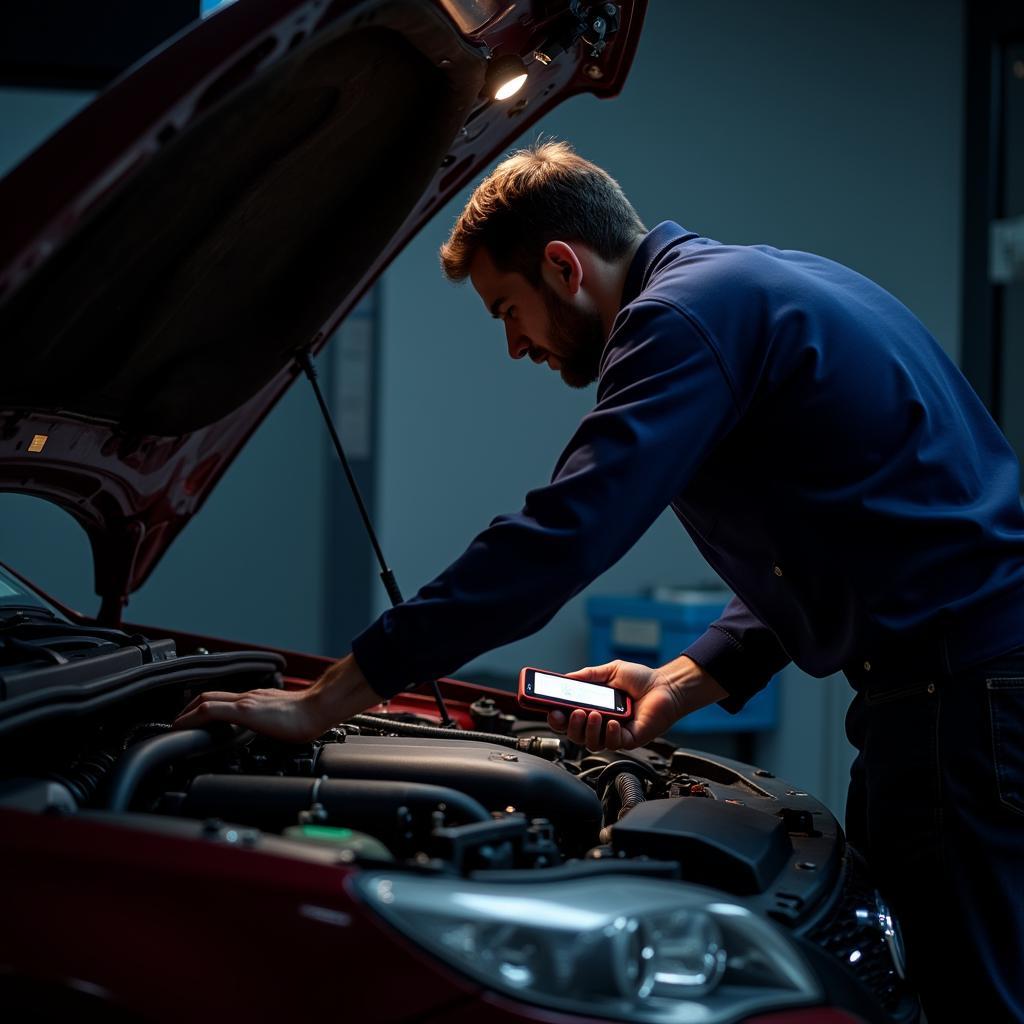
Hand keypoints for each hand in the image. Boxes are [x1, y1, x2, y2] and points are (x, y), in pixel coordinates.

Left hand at [172, 653, 378, 740]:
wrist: (319, 709)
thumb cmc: (308, 716)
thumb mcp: (283, 719)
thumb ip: (270, 721)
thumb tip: (267, 732)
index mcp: (256, 700)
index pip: (222, 699)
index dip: (201, 707)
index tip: (190, 719)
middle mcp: (248, 696)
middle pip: (208, 695)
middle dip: (187, 708)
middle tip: (176, 723)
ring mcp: (246, 702)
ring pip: (206, 700)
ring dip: (186, 713)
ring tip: (176, 727)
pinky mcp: (245, 711)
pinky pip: (211, 710)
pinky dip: (193, 717)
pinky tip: (186, 726)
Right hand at [545, 656, 725, 751]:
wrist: (666, 685)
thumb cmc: (641, 679)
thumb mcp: (610, 671)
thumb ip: (588, 675)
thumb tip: (565, 678)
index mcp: (593, 707)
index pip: (568, 718)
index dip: (557, 717)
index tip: (551, 710)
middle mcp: (601, 723)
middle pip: (575, 734)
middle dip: (570, 726)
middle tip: (574, 712)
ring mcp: (614, 733)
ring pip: (591, 742)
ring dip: (589, 730)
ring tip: (594, 714)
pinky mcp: (629, 739)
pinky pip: (614, 744)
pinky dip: (610, 734)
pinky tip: (613, 722)